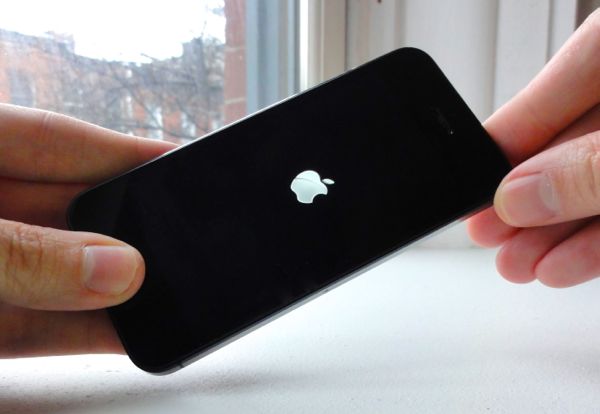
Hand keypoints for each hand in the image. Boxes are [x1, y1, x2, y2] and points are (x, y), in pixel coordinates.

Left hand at [0, 104, 176, 356]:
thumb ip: (20, 252)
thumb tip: (116, 269)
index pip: (59, 143)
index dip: (127, 154)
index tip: (185, 164)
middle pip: (74, 212)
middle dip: (130, 232)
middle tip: (183, 248)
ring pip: (63, 275)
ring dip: (116, 290)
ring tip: (170, 299)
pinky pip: (40, 327)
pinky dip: (85, 333)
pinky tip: (128, 335)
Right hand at [468, 9, 599, 286]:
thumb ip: (591, 168)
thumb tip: (519, 196)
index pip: (552, 89)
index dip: (503, 141)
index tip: (468, 183)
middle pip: (571, 146)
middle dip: (527, 202)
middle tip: (488, 236)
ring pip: (599, 183)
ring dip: (556, 232)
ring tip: (518, 266)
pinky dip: (599, 240)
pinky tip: (563, 265)